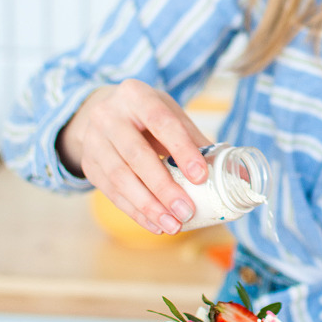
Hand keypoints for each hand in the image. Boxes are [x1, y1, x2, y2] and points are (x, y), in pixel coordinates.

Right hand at [56, 79, 211, 234]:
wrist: (104, 113)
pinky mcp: (89, 165)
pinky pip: (111, 193)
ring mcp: (94, 141)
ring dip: (148, 206)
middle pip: (136, 155)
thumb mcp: (169, 114)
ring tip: (173, 225)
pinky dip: (135, 212)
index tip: (200, 176)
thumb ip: (195, 140)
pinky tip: (155, 224)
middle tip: (186, 210)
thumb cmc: (146, 115)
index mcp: (135, 95)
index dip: (182, 150)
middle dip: (163, 187)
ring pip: (120, 178)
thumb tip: (233, 174)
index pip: (161, 122)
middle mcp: (108, 115)